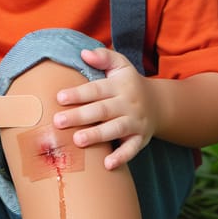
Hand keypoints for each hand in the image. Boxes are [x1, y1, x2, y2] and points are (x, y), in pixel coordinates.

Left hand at [53, 48, 155, 170]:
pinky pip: (132, 149)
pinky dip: (121, 157)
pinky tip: (107, 165)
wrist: (159, 103)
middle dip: (80, 116)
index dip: (78, 93)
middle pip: (102, 110)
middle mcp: (128, 104)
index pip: (97, 89)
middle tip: (58, 121)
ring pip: (115, 129)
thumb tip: (84, 53)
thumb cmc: (129, 83)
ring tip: (77, 140)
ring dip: (97, 135)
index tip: (59, 97)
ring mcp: (135, 122)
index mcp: (120, 86)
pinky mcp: (140, 139)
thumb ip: (104, 57)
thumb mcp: (121, 65)